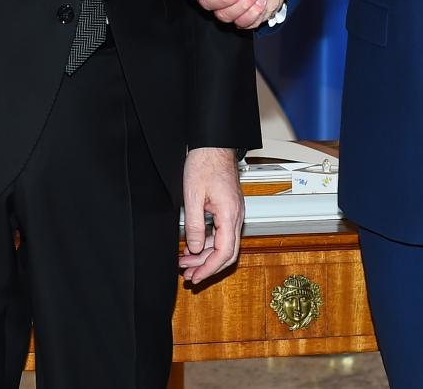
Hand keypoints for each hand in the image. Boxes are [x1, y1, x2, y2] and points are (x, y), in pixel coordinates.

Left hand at [178, 147, 243, 283]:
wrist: (213, 144)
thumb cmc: (204, 164)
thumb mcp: (193, 196)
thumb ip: (194, 225)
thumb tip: (194, 249)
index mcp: (229, 214)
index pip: (224, 252)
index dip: (209, 268)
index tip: (196, 277)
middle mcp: (236, 216)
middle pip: (227, 253)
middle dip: (207, 267)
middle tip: (189, 277)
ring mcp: (234, 213)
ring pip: (223, 244)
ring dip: (205, 256)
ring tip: (185, 264)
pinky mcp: (228, 209)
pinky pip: (221, 233)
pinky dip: (207, 243)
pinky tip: (192, 247)